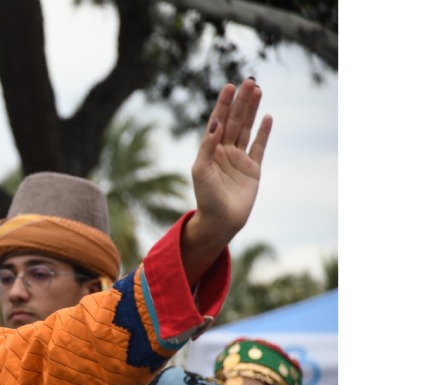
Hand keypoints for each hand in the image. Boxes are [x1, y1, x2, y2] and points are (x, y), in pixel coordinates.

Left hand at [183, 79, 272, 282]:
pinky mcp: (253, 168)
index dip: (223, 104)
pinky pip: (259, 146)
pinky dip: (263, 132)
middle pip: (234, 120)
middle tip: (249, 81)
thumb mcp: (201, 170)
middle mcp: (224, 151)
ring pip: (247, 129)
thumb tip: (215, 122)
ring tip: (258, 90)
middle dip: (241, 101)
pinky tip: (267, 117)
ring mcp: (239, 159)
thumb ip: (207, 146)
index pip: (217, 121)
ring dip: (252, 110)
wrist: (220, 220)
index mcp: (209, 150)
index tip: (229, 86)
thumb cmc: (206, 197)